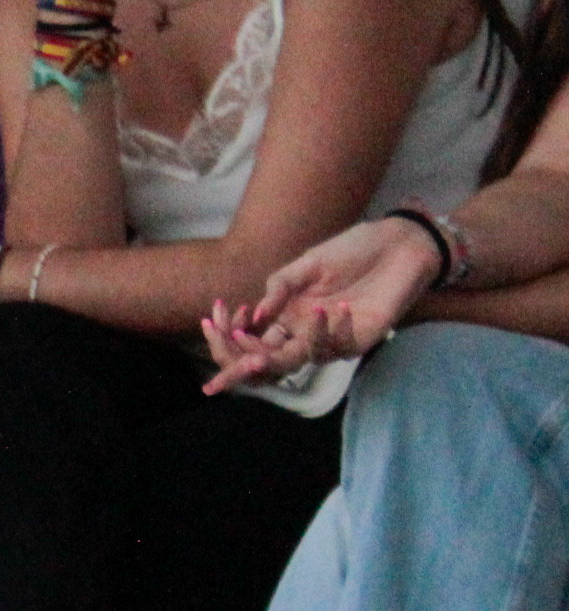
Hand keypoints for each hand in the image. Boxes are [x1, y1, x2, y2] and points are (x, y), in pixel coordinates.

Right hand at [202, 218, 439, 393]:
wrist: (400, 245)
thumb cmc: (354, 250)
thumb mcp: (308, 263)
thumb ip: (280, 287)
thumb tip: (256, 314)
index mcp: (284, 318)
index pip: (248, 344)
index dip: (227, 341)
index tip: (212, 323)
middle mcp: (301, 334)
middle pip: (265, 365)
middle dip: (243, 362)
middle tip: (238, 349)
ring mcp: (328, 341)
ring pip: (297, 361)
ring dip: (297, 340)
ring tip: (310, 311)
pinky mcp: (357, 341)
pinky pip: (336, 347)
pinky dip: (335, 329)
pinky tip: (342, 307)